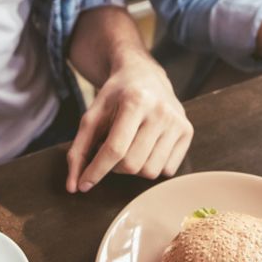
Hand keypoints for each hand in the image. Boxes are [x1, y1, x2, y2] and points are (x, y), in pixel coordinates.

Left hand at [65, 51, 192, 192]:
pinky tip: (147, 147)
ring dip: (134, 168)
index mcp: (135, 101)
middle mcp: (160, 111)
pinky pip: (167, 170)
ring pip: (150, 172)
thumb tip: (73, 186)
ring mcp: (177, 121)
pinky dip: (152, 166)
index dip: (96, 171)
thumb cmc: (115, 96)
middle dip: (115, 167)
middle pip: (132, 165)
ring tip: (130, 147)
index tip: (83, 184)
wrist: (144, 74)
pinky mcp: (188, 131)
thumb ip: (79, 149)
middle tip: (112, 152)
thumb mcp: (92, 115)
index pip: (115, 149)